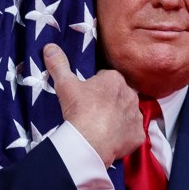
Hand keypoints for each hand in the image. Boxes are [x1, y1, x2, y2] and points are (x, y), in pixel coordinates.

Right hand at [43, 43, 143, 165]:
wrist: (89, 142)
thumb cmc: (79, 110)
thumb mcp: (65, 85)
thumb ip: (59, 64)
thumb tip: (49, 47)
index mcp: (115, 79)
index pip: (106, 78)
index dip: (95, 87)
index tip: (86, 97)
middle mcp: (131, 94)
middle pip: (119, 95)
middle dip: (109, 101)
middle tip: (93, 112)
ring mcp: (136, 115)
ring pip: (127, 113)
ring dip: (118, 117)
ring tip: (101, 127)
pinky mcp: (138, 134)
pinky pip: (132, 133)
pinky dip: (124, 136)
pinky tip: (111, 139)